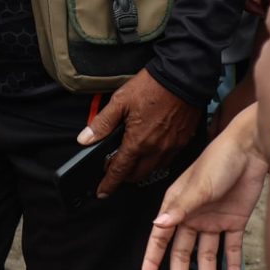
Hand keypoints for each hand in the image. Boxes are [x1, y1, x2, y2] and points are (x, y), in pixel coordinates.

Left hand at [80, 70, 203, 196]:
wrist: (183, 77)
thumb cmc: (152, 87)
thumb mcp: (120, 101)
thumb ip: (102, 123)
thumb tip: (85, 139)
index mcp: (138, 141)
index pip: (119, 170)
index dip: (109, 183)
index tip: (102, 192)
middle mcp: (156, 149)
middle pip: (137, 174)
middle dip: (124, 177)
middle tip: (116, 171)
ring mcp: (172, 146)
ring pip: (154, 169)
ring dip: (141, 170)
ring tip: (133, 161)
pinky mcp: (183, 141)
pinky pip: (169, 159)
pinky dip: (157, 160)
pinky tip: (152, 151)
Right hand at [141, 114, 269, 269]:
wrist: (251, 150)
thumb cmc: (219, 161)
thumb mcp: (198, 187)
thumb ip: (180, 209)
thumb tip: (157, 226)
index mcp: (177, 205)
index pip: (160, 238)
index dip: (152, 260)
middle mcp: (193, 216)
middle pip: (183, 252)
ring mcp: (214, 221)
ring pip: (207, 256)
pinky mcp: (235, 222)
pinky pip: (231, 249)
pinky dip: (232, 267)